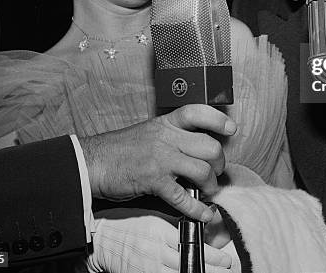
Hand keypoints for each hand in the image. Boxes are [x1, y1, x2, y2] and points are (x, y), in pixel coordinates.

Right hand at [80, 104, 236, 220]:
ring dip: (210, 185)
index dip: (218, 120)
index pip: (198, 112)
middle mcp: (167, 138)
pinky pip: (184, 197)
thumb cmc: (121, 148)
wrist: (95, 162)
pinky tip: (203, 213)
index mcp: (166, 123)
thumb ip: (173, 135)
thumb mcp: (150, 131)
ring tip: (207, 190)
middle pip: (209, 146)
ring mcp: (161, 159)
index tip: (230, 129)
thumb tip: (197, 147)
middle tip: (216, 171)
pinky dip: (198, 209)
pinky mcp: (154, 182)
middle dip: (219, 163)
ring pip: (202, 170)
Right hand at [85, 209, 232, 272]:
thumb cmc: (128, 221)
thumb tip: (201, 221)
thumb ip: (176, 220)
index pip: (192, 245)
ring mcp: (148, 268)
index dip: (212, 256)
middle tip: (228, 270)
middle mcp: (157, 252)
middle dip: (211, 271)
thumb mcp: (153, 215)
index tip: (226, 260)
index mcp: (161, 232)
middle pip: (189, 266)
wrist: (101, 237)